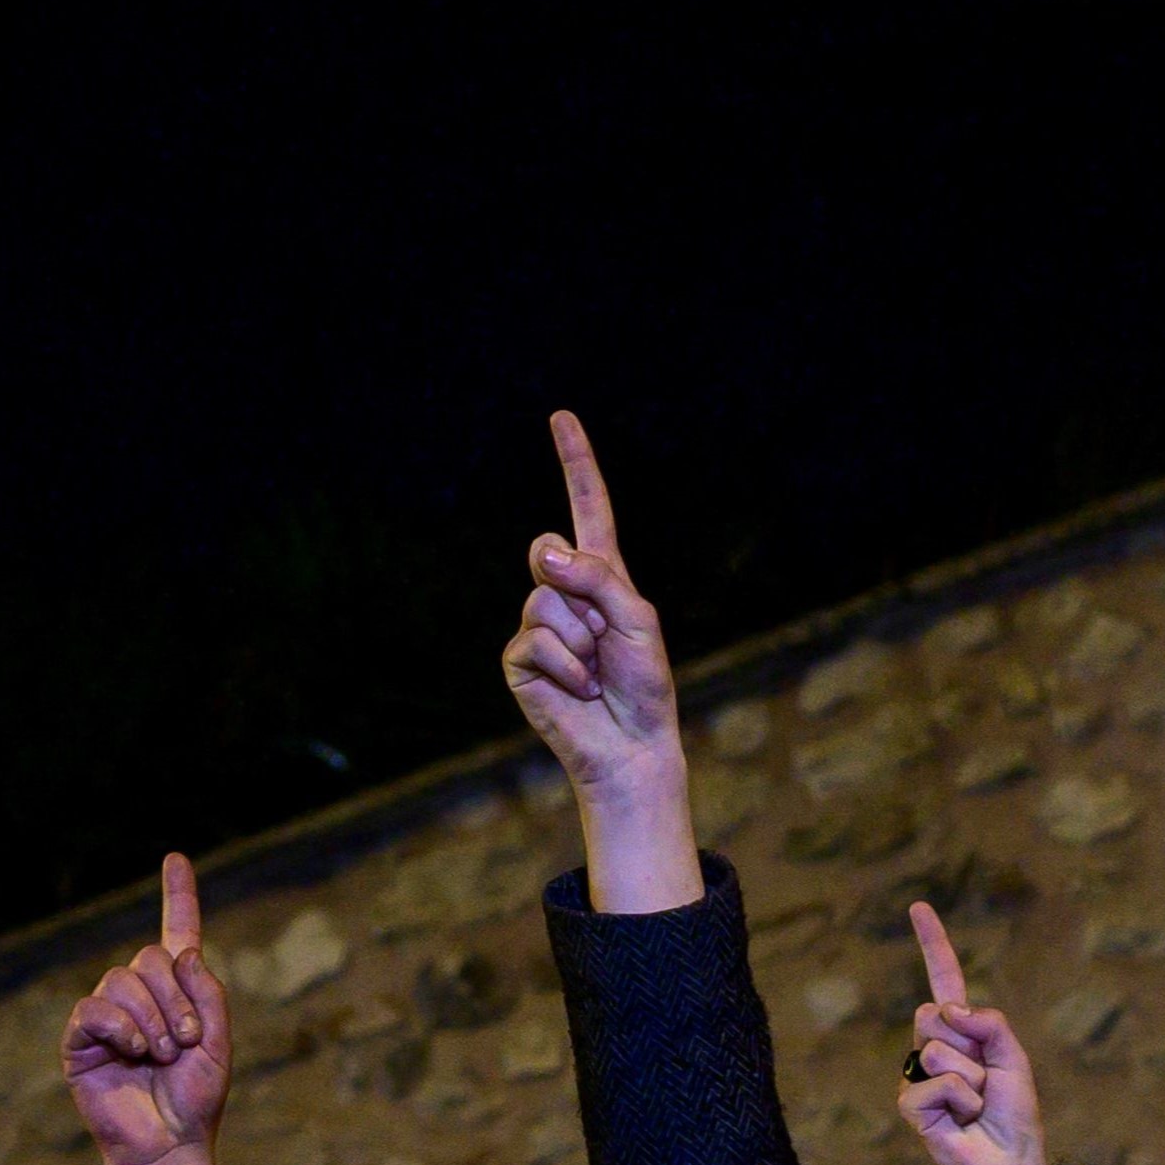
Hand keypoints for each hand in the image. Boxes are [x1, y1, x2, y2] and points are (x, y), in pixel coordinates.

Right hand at [64, 854, 233, 1164]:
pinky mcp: (82, 1040)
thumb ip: (209, 995)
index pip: (176, 933)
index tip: (175, 858)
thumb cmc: (196, 1100)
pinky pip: (94, 1009)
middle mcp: (141, 997)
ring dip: (151, 1018)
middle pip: (149, 958)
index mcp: (178, 993)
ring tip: (160, 1055)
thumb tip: (181, 952)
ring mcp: (109, 1016)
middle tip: (185, 1041)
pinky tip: (134, 1052)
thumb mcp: (219, 1044)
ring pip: (122, 981)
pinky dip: (120, 1027)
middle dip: (174, 998)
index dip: (177, 895)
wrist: (169, 1144)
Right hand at [502, 411, 700, 913]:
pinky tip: (580, 689)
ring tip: (597, 671)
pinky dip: (566, 667)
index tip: (561, 418)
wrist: (629, 746)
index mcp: (603, 574)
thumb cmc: (645, 685)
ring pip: (543, 602)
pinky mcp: (520, 661)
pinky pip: (534, 642)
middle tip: (604, 632)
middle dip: (577, 584)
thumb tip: (541, 554)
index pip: (587, 507)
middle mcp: (565, 593)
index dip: (574, 463)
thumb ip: (598, 578)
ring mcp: (537, 626)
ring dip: (580, 640)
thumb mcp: (638, 620)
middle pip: (545, 551)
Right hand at [895, 900, 1043, 1164]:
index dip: (933, 944)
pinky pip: (937, 1081)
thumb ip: (989, 1023)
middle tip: (983, 1081)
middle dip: (971, 1044)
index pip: (944, 980)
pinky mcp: (910, 1104)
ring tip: (977, 1105)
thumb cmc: (1013, 1116)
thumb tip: (947, 1007)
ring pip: (938, 1048)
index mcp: (961, 1033)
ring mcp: (917, 1075)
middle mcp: (933, 1048)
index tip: (918, 907)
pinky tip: (962, 1119)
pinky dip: (961, 1099)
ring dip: (972, 1079)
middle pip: (936, 1012)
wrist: (1008, 1163)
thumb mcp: (1013, 1058)